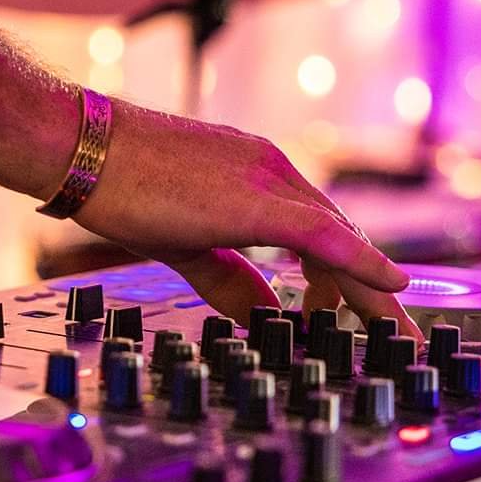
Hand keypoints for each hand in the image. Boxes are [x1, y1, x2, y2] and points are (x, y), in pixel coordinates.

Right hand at [74, 101, 420, 339]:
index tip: (365, 311)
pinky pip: (324, 234)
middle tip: (399, 334)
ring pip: (340, 237)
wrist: (81, 148)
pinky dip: (362, 262)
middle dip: (371, 289)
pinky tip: (390, 288)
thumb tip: (260, 314)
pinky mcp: (254, 197)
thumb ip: (229, 277)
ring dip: (371, 288)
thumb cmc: (118, 186)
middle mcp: (270, 168)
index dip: (348, 274)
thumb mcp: (184, 242)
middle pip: (340, 235)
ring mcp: (265, 176)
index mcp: (255, 175)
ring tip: (396, 332)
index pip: (319, 230)